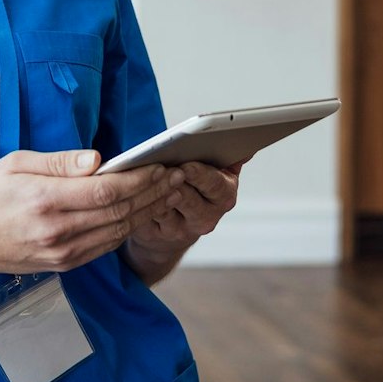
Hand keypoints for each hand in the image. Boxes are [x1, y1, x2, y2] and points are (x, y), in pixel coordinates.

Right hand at [0, 149, 183, 280]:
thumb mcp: (14, 164)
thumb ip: (58, 162)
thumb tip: (98, 159)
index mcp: (45, 201)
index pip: (106, 191)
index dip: (139, 178)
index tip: (161, 165)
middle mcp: (57, 231)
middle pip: (120, 212)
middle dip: (154, 192)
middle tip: (178, 175)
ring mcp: (63, 252)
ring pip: (119, 231)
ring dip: (148, 211)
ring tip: (169, 191)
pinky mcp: (65, 264)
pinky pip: (106, 245)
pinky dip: (129, 227)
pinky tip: (142, 211)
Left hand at [125, 160, 243, 264]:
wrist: (174, 228)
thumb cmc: (194, 189)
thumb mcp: (216, 173)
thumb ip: (228, 157)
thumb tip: (247, 146)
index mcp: (224, 195)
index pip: (216, 184)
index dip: (201, 174)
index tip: (188, 164)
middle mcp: (207, 216)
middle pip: (190, 199)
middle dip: (176, 182)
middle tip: (162, 167)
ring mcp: (183, 229)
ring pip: (167, 208)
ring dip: (156, 191)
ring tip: (146, 174)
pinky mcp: (158, 235)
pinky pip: (148, 217)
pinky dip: (141, 201)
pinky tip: (135, 187)